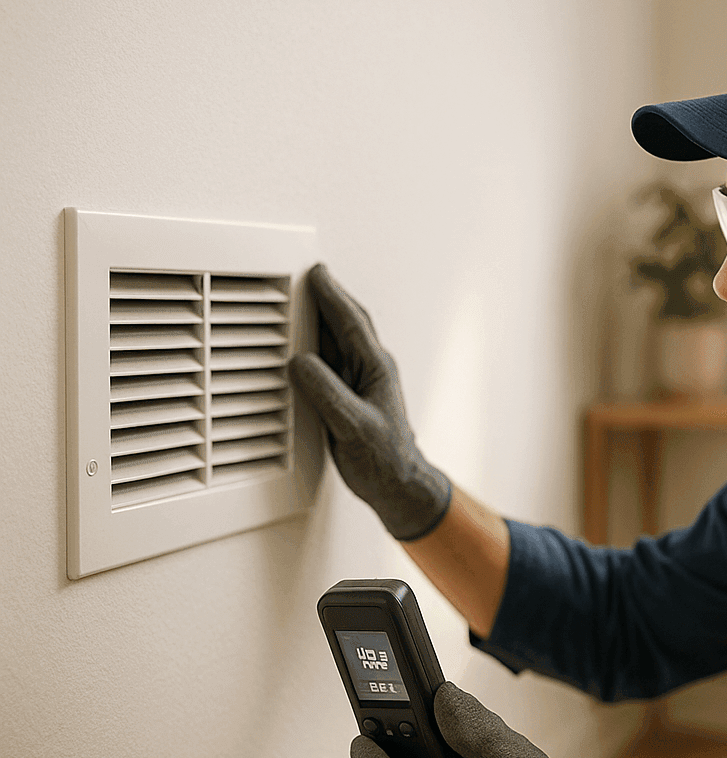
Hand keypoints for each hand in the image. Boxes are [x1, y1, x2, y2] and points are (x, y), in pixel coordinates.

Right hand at [288, 263, 451, 540]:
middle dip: (326, 297)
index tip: (315, 273)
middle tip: (306, 274)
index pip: (350, 322)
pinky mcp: (348, 395)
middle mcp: (370, 369)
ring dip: (319, 319)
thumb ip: (326, 392)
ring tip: (300, 299)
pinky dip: (313, 346)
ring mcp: (360, 381)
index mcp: (376, 368)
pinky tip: (301, 344)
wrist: (396, 484)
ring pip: (336, 340)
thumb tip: (300, 363)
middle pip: (345, 323)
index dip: (332, 295)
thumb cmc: (384, 458)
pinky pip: (328, 362)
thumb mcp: (352, 424)